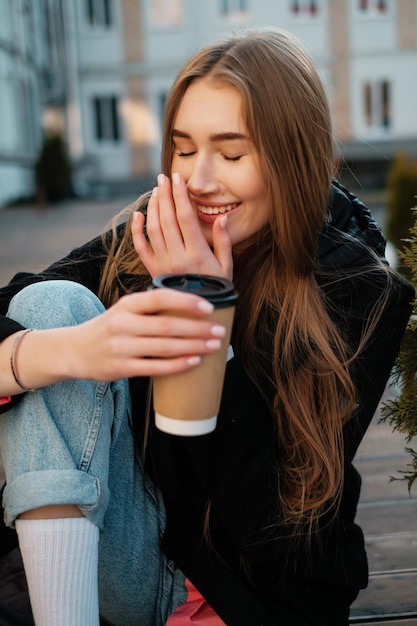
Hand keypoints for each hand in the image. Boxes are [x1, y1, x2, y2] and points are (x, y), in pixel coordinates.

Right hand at [68, 288, 225, 381]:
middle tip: (220, 331)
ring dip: (194, 347)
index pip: (161, 298)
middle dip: (198, 329)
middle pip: (168, 326)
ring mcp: (122, 347)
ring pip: (165, 347)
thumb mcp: (125, 309)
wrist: (73, 350)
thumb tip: (192, 303)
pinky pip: (155, 367)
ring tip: (214, 346)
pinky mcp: (121, 368)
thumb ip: (151, 306)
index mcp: (127, 304)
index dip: (187, 302)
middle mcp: (123, 324)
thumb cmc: (109, 327)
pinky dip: (178, 365)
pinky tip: (195, 362)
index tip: (210, 308)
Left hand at [131, 173, 232, 279]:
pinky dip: (136, 230)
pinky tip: (138, 214)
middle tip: (163, 178)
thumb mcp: (226, 268)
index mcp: (197, 254)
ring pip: (153, 229)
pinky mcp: (152, 269)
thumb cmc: (215, 289)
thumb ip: (224, 242)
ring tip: (155, 191)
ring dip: (153, 207)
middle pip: (167, 219)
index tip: (178, 179)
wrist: (195, 314)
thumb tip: (221, 219)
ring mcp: (162, 263)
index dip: (180, 196)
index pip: (185, 217)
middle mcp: (177, 257)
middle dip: (165, 195)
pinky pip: (140, 247)